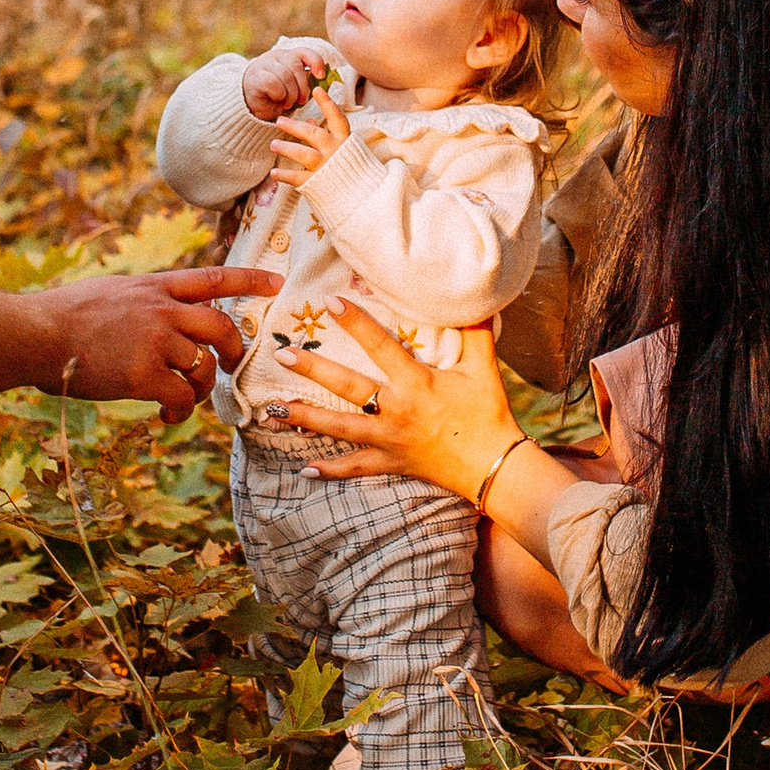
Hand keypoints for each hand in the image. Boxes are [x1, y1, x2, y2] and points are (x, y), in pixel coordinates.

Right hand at [31, 264, 279, 422]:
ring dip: (200, 388)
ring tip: (181, 400)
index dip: (248, 280)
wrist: (36, 334)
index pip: (212, 278)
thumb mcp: (111, 292)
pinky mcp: (144, 374)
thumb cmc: (62, 318)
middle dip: (235, 349)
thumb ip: (143, 301)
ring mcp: (155, 341)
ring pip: (203, 366)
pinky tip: (167, 416)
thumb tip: (164, 318)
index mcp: (154, 287)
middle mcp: (162, 310)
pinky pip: (183, 396)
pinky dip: (182, 410)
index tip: (276, 283)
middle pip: (221, 327)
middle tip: (232, 366)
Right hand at [242, 38, 334, 121]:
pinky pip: (273, 83)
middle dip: (302, 86)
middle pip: (295, 65)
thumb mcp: (294, 87)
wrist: (250, 103)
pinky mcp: (256, 76)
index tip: (321, 76)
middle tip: (302, 100)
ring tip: (288, 103)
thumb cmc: (276, 95)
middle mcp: (277, 57)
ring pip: (285, 74)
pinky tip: (277, 100)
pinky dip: (279, 94)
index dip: (315, 62)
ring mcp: (265, 64)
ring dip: (291, 93)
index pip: (305, 52)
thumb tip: (323, 79)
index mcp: (289, 56)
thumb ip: (306, 80)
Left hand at [267, 303, 519, 494]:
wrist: (495, 467)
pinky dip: (330, 470)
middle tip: (282, 355)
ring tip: (274, 410)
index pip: (379, 345)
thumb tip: (475, 298)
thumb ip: (475, 332)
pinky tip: (304, 470)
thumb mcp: (484, 369)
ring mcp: (389, 439)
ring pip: (340, 428)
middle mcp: (395, 410)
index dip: (355, 322)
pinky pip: (355, 468)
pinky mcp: (390, 463)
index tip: (329, 303)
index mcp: (416, 383)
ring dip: (307, 418)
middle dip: (313, 370)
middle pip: (347, 386)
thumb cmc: (489, 414)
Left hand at [269, 91, 348, 185]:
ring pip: (303, 154)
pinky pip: (298, 178)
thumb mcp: (345, 148)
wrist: (363, 197)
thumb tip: (310, 119)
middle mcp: (335, 151)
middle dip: (294, 127)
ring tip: (273, 145)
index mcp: (344, 140)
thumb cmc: (352, 168)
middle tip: (279, 121)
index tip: (317, 89)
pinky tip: (274, 173)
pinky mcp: (318, 184)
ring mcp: (326, 167)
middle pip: (313, 134)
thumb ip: (327, 133)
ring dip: (286, 148)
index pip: (337, 118)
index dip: (327, 103)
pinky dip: (284, 176)